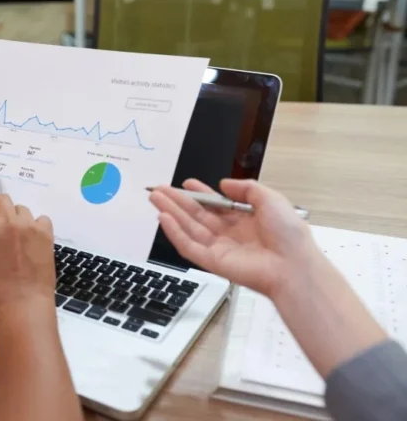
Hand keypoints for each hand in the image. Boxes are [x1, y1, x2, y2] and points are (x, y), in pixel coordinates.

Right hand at [0, 194, 55, 319]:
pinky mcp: (45, 233)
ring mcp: (28, 225)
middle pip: (1, 198)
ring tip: (19, 238)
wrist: (23, 303)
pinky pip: (41, 219)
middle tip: (0, 227)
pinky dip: (37, 227)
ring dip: (18, 219)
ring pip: (21, 209)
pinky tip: (34, 242)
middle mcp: (7, 221)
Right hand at [149, 179, 319, 299]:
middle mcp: (230, 234)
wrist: (293, 265)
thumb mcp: (271, 199)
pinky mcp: (212, 263)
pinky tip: (164, 218)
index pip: (215, 206)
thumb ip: (246, 188)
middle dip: (177, 202)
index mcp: (245, 220)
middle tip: (159, 189)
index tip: (186, 183)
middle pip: (196, 216)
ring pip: (188, 228)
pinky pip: (188, 246)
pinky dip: (174, 233)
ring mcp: (219, 249)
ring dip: (170, 213)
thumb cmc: (289, 235)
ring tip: (155, 198)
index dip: (200, 194)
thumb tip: (223, 184)